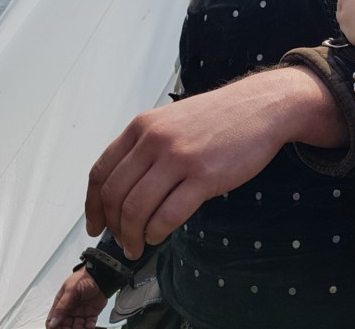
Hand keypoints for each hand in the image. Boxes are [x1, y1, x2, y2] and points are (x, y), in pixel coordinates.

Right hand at [45, 268, 106, 328]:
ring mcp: (81, 312)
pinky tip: (88, 327)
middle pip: (65, 324)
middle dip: (66, 328)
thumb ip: (62, 306)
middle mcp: (70, 309)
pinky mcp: (91, 313)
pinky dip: (88, 327)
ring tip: (80, 328)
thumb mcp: (70, 290)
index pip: (54, 318)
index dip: (54, 325)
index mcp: (62, 302)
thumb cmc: (84, 277)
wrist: (101, 275)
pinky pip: (89, 324)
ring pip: (76, 326)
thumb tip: (53, 321)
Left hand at [85, 67, 338, 258]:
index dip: (92, 206)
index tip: (95, 225)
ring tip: (138, 246)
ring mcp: (179, 158)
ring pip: (137, 209)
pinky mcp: (204, 176)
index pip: (101, 173)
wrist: (261, 107)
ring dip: (132, 236)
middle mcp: (154, 141)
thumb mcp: (171, 121)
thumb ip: (147, 147)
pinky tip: (159, 236)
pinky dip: (156, 233)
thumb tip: (125, 191)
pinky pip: (168, 215)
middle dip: (114, 227)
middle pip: (115, 195)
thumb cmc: (219, 118)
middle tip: (122, 242)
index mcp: (141, 127)